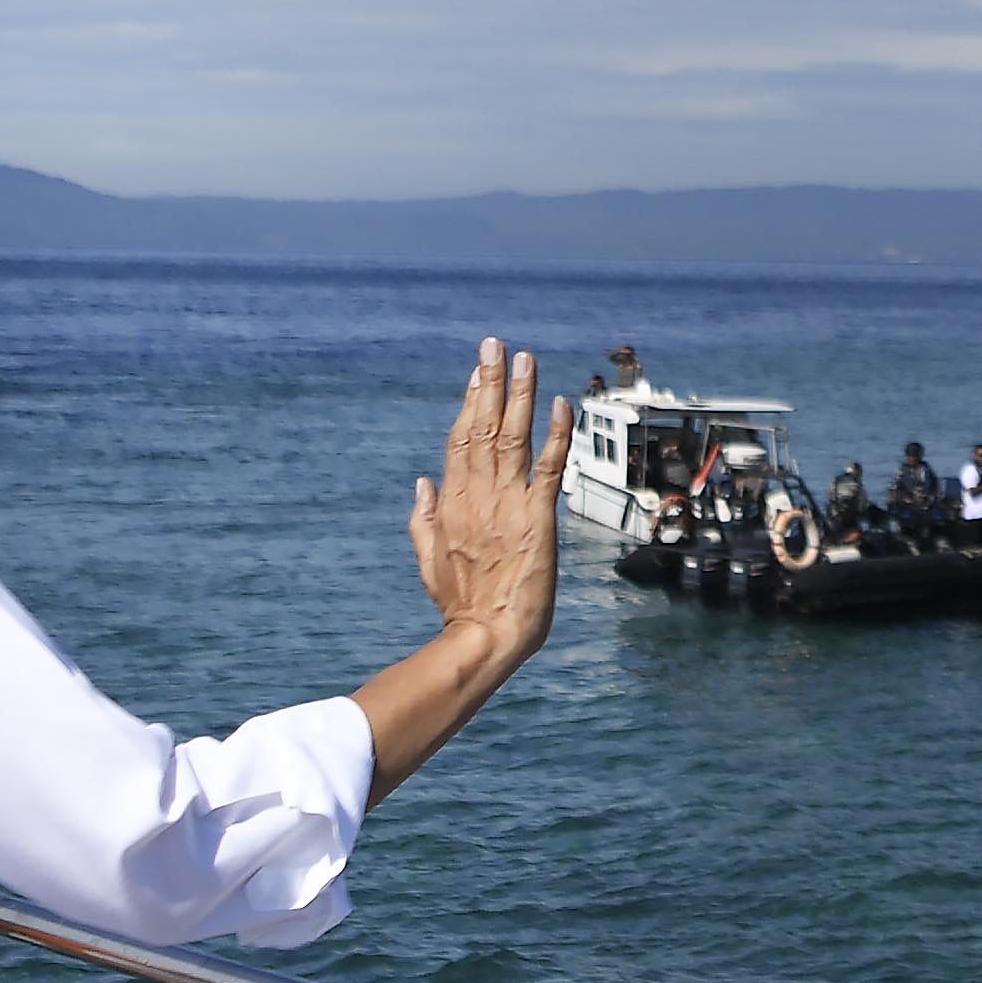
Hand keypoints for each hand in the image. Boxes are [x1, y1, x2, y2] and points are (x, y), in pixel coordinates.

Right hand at [407, 342, 571, 666]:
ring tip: (524, 359)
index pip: (460, 439)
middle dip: (489, 382)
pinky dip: (556, 435)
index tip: (478, 370)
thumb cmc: (460, 605)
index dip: (470, 401)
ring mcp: (506, 505)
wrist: (485, 637)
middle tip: (495, 344)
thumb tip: (420, 481)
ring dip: (519, 395)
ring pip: (512, 437)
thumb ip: (421, 518)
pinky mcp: (537, 519)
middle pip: (481, 427)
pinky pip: (549, 469)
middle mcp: (477, 496)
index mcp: (451, 503)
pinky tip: (561, 404)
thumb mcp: (427, 559)